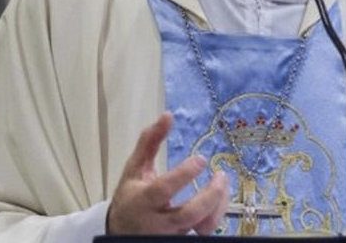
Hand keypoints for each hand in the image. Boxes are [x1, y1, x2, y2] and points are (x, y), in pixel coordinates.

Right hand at [107, 112, 229, 234]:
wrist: (122, 230)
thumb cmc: (131, 195)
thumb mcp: (134, 168)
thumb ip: (149, 141)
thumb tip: (167, 115)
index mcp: (143, 200)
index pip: (164, 189)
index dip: (184, 175)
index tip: (201, 159)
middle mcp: (157, 221)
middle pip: (188, 214)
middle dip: (209, 196)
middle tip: (221, 175)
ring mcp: (171, 234)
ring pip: (201, 227)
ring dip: (218, 206)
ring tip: (223, 183)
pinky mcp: (181, 239)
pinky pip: (205, 233)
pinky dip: (216, 215)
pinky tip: (220, 198)